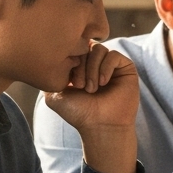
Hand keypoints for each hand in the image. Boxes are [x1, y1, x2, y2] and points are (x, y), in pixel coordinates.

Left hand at [43, 42, 138, 172]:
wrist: (100, 126)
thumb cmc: (79, 113)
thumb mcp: (54, 94)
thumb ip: (48, 76)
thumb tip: (47, 60)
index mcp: (79, 67)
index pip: (72, 49)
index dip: (69, 61)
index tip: (69, 83)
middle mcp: (94, 63)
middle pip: (85, 46)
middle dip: (80, 66)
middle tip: (80, 87)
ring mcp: (110, 65)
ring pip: (99, 49)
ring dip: (92, 69)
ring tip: (92, 88)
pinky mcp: (125, 67)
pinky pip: (113, 55)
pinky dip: (105, 67)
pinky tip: (103, 83)